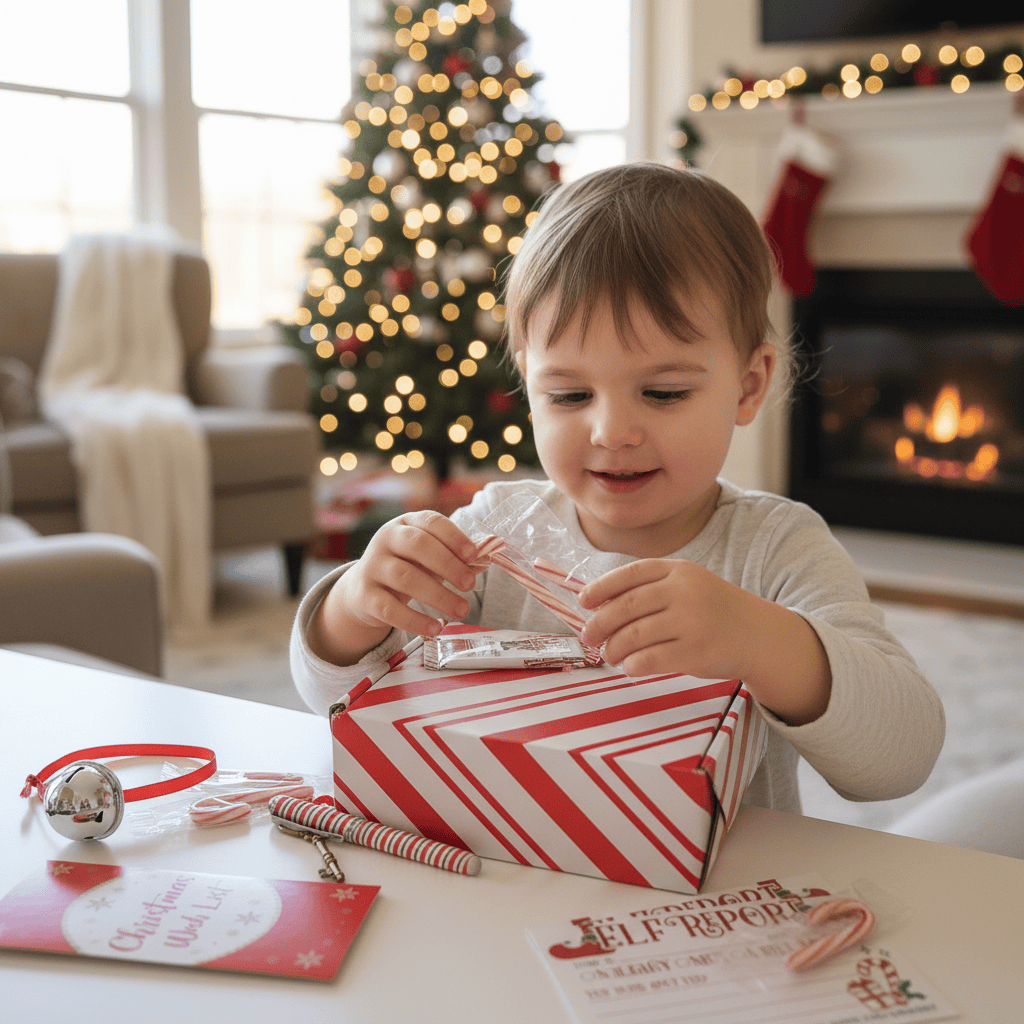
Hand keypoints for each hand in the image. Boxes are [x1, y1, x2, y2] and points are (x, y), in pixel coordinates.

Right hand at [312, 511, 479, 664]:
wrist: (363, 591)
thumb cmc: (407, 567)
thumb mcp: (430, 558)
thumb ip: (457, 557)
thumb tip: (486, 560)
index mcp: (406, 523)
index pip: (431, 522)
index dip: (454, 536)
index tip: (474, 554)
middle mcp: (386, 539)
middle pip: (418, 545)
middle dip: (448, 564)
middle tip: (470, 584)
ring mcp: (372, 566)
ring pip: (406, 578)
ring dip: (438, 595)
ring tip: (462, 610)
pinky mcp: (364, 596)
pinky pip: (390, 609)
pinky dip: (415, 620)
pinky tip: (435, 628)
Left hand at [578, 559, 831, 724]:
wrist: (760, 635)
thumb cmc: (714, 611)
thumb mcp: (688, 586)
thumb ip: (651, 589)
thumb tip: (598, 606)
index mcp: (679, 570)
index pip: (630, 574)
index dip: (601, 588)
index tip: (584, 601)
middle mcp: (685, 592)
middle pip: (626, 606)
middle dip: (599, 624)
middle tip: (588, 637)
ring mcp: (692, 622)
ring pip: (633, 635)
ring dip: (613, 648)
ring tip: (610, 654)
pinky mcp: (697, 653)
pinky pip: (650, 660)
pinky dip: (632, 665)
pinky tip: (630, 666)